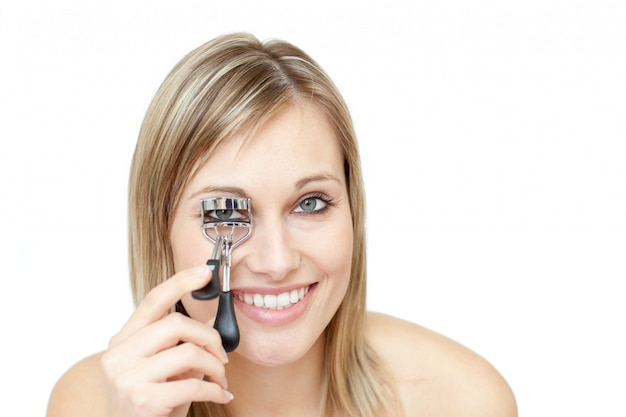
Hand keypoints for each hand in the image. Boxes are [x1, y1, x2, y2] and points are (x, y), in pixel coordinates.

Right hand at [101, 265, 232, 416]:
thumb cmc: (149, 406)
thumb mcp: (165, 371)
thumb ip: (183, 346)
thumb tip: (212, 324)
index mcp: (123, 342)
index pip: (152, 301)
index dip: (180, 282)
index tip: (204, 272)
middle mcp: (119, 355)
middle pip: (176, 324)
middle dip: (209, 338)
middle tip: (222, 355)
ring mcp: (127, 378)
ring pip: (188, 352)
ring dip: (215, 366)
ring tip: (220, 379)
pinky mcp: (143, 400)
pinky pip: (194, 383)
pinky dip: (215, 389)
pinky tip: (220, 394)